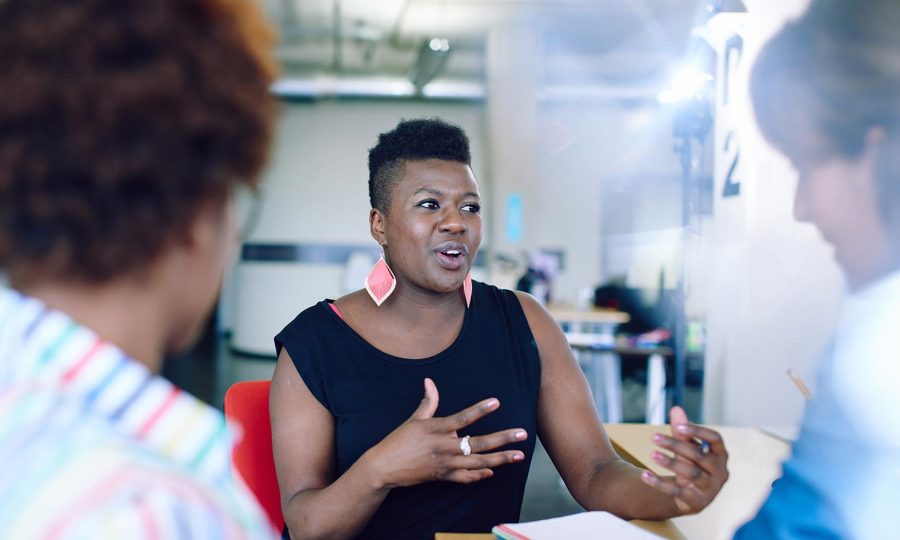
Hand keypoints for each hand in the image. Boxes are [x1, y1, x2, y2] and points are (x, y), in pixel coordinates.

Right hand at [362, 378, 527, 488]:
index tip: (496, 402)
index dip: (480, 409)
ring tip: (518, 456)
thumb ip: (428, 401)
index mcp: (437, 429)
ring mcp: (445, 463)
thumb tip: (429, 381)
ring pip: (478, 462)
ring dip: (500, 459)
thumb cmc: (399, 440)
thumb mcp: (414, 419)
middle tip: (522, 434)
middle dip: (503, 439)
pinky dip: (480, 475)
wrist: (384, 467)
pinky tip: (493, 471)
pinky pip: (466, 477)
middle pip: (479, 443)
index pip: (463, 418)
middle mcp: (444, 446)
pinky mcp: (443, 476)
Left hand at [640, 406, 728, 514]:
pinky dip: (660, 483)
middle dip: (676, 445)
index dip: (698, 431)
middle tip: (654, 436)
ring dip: (671, 463)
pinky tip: (644, 475)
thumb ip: (682, 431)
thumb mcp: (687, 447)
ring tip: (652, 454)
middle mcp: (720, 472)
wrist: (692, 497)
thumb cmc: (692, 464)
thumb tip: (676, 408)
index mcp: (720, 454)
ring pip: (691, 474)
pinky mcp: (697, 502)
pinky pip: (677, 492)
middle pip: (699, 456)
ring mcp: (710, 488)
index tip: (678, 426)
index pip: (715, 439)